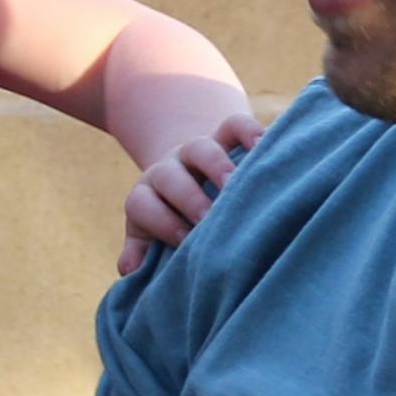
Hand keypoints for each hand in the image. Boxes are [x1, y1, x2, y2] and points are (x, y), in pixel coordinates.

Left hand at [120, 89, 272, 257]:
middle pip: (171, 177)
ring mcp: (197, 150)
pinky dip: (249, 132)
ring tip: (237, 185)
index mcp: (146, 195)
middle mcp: (169, 169)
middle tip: (209, 218)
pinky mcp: (225, 135)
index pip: (142, 205)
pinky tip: (265, 147)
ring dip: (218, 166)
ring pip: (202, 149)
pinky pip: (234, 125)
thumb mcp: (151, 235)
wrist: (191, 179)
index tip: (183, 240)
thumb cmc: (174, 220)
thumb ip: (141, 252)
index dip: (160, 222)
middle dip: (190, 198)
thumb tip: (130, 271)